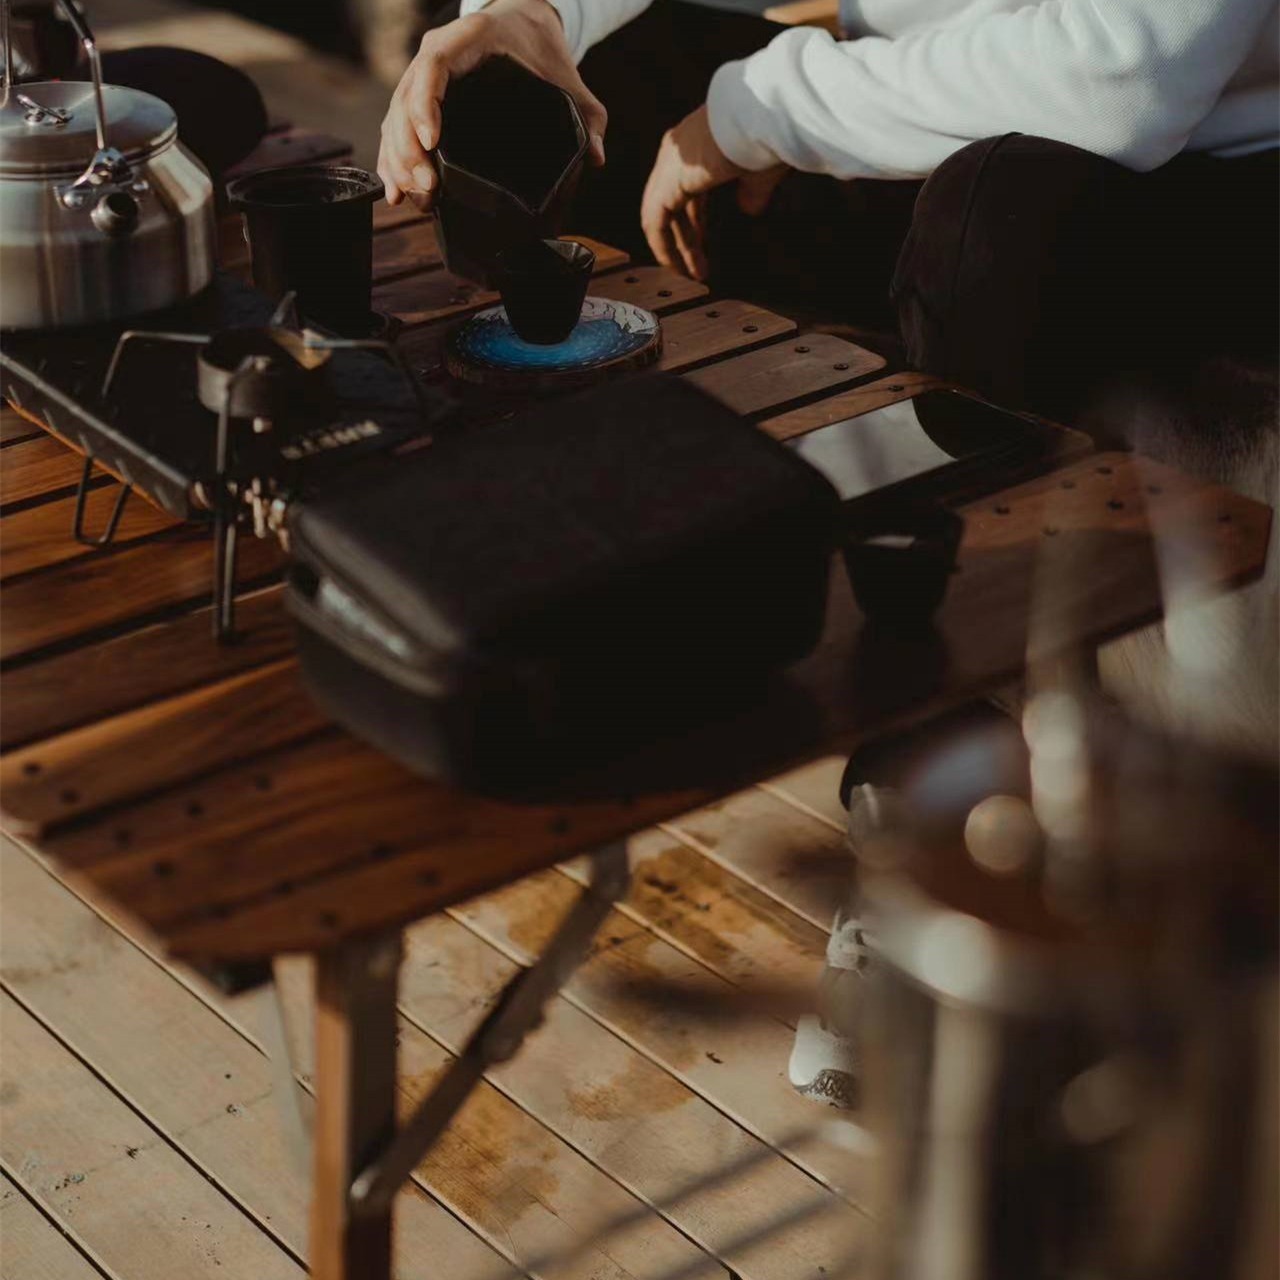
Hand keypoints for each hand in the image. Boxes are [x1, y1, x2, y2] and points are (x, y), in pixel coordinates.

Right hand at [377, 0, 606, 208]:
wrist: (524, 22)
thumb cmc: (543, 49)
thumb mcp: (569, 78)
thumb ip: (587, 115)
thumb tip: (597, 157)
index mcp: (470, 38)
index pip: (435, 65)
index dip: (426, 103)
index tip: (432, 142)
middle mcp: (438, 52)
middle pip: (406, 97)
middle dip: (409, 146)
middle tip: (427, 187)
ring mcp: (424, 73)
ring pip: (396, 114)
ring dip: (398, 158)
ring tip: (413, 196)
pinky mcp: (420, 95)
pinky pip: (398, 125)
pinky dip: (393, 157)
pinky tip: (395, 191)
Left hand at [640, 105, 787, 279]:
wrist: (762, 117)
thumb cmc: (768, 134)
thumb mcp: (759, 171)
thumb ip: (750, 191)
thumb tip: (749, 208)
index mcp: (697, 143)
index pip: (686, 187)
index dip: (694, 220)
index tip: (704, 243)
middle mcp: (678, 151)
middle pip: (673, 203)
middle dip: (685, 238)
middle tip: (696, 266)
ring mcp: (670, 164)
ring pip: (661, 214)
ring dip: (674, 247)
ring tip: (689, 274)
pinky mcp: (668, 181)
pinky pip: (656, 222)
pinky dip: (664, 246)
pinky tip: (676, 265)